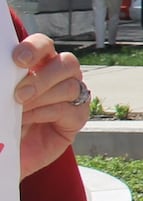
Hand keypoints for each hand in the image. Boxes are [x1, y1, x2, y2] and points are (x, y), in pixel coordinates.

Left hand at [13, 33, 90, 177]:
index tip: (17, 60)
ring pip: (70, 86)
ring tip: (20, 112)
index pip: (44, 46)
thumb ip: (5, 85)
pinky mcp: (77, 118)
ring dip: (43, 98)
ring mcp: (72, 97)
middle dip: (43, 77)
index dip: (35, 48)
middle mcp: (60, 77)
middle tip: (18, 94)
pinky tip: (31, 121)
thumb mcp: (2, 100)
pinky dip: (48, 113)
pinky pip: (71, 109)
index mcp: (38, 65)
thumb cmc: (3, 125)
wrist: (8, 155)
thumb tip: (4, 76)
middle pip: (67, 62)